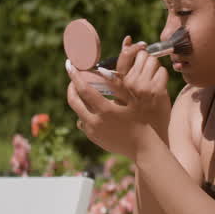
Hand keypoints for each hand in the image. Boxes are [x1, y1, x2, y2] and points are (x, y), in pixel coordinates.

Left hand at [67, 37, 171, 158]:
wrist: (144, 148)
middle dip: (71, 87)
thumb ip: (118, 86)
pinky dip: (84, 112)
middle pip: (74, 101)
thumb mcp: (133, 101)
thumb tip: (103, 71)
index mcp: (105, 111)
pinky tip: (93, 107)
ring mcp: (93, 132)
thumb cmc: (142, 121)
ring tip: (85, 90)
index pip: (84, 90)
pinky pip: (83, 122)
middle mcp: (95, 122)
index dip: (75, 76)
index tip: (70, 65)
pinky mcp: (94, 138)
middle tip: (74, 77)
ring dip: (78, 100)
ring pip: (78, 112)